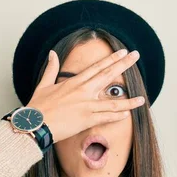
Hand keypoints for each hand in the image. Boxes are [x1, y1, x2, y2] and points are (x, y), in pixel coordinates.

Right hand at [26, 49, 144, 142]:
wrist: (34, 124)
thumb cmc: (37, 107)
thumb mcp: (44, 85)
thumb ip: (51, 69)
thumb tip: (52, 53)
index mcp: (74, 82)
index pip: (97, 67)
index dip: (111, 59)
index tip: (122, 52)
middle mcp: (82, 91)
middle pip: (107, 75)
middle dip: (123, 65)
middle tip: (136, 56)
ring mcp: (86, 106)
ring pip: (112, 102)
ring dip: (128, 101)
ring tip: (142, 99)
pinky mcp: (86, 120)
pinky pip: (105, 118)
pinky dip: (117, 116)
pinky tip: (127, 114)